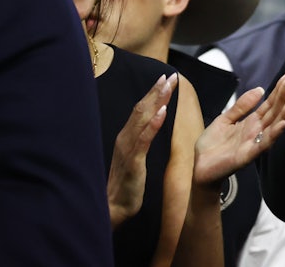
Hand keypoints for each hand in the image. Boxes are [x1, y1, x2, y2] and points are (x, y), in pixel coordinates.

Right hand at [107, 73, 175, 227]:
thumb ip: (141, 139)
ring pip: (143, 119)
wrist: (113, 208)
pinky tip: (163, 112)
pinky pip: (144, 139)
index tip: (165, 78)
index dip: (153, 93)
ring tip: (168, 86)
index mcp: (126, 137)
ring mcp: (128, 149)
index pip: (140, 109)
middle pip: (142, 109)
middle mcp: (125, 138)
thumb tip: (153, 122)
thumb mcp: (136, 156)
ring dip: (157, 101)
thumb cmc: (127, 183)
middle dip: (157, 91)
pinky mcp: (134, 161)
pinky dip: (154, 124)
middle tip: (170, 75)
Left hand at [193, 72, 284, 185]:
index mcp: (251, 122)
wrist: (199, 168)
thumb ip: (241, 106)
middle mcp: (256, 131)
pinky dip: (274, 134)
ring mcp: (254, 143)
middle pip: (274, 111)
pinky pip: (264, 143)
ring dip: (284, 113)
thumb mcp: (225, 119)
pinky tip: (283, 123)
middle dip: (283, 96)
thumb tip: (260, 89)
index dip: (278, 90)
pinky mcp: (247, 155)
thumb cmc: (212, 146)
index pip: (269, 104)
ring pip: (273, 126)